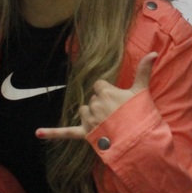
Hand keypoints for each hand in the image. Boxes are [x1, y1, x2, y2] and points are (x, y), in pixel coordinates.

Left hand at [36, 52, 155, 140]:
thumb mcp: (143, 91)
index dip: (108, 92)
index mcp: (106, 92)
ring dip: (91, 116)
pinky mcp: (85, 134)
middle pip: (93, 99)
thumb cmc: (141, 114)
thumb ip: (144, 70)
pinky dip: (52, 133)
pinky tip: (38, 133)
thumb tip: (153, 52)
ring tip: (108, 124)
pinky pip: (66, 132)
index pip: (99, 85)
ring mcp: (89, 120)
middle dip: (102, 105)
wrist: (140, 140)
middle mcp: (95, 104)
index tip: (119, 101)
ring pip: (83, 111)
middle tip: (118, 116)